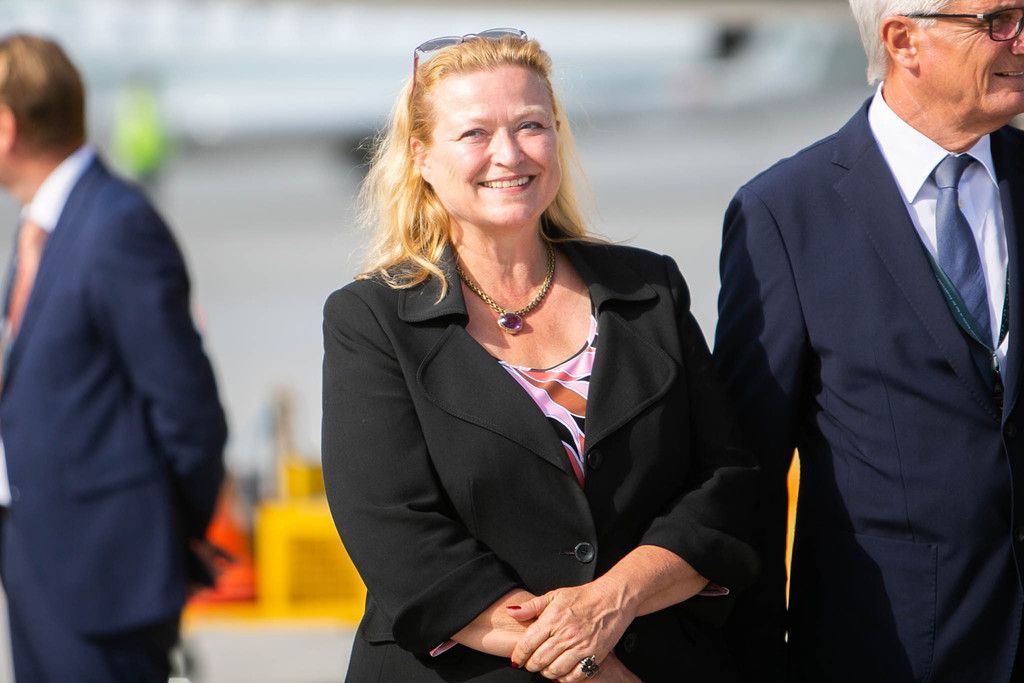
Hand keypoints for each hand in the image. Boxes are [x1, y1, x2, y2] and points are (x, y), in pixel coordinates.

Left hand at [508, 583, 634, 679]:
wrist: (611, 599)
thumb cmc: (583, 597)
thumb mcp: (554, 595)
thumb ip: (531, 606)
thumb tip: (511, 611)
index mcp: (553, 619)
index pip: (528, 643)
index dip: (519, 655)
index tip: (517, 658)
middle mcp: (565, 635)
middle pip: (539, 660)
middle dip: (530, 665)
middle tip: (530, 663)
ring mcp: (580, 647)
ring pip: (555, 670)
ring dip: (546, 672)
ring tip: (545, 667)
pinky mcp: (594, 656)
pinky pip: (575, 676)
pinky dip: (565, 678)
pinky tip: (561, 672)